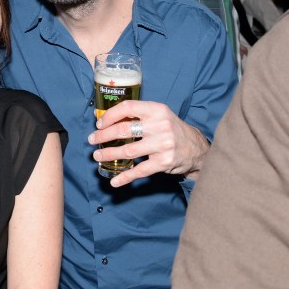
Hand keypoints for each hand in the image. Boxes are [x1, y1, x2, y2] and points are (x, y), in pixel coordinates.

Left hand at [88, 100, 209, 187]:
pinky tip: (114, 181)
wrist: (195, 148)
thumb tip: (102, 116)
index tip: (99, 123)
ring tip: (98, 156)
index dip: (110, 115)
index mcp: (157, 110)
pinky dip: (125, 177)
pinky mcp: (164, 163)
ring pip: (128, 151)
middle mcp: (160, 126)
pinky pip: (140, 171)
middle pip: (124, 130)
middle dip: (103, 136)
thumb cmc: (170, 129)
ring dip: (109, 154)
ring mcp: (162, 145)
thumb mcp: (158, 115)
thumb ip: (135, 115)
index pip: (128, 107)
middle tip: (92, 140)